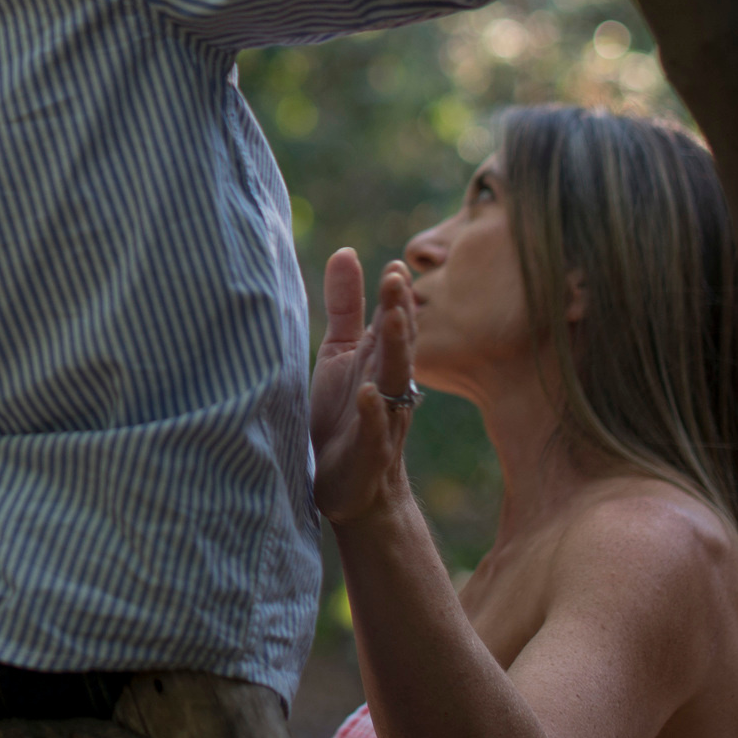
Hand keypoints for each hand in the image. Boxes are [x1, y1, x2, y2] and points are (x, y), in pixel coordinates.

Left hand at [312, 248, 420, 525]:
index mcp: (379, 361)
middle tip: (398, 279)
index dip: (394, 295)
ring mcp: (381, 420)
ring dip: (396, 350)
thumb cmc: (342, 414)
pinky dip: (372, 411)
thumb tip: (347, 251)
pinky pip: (374, 430)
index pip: (392, 322)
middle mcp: (387, 386)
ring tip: (395, 319)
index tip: (395, 267)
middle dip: (399, 311)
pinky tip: (367, 392)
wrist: (348, 486)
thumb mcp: (339, 354)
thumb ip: (344, 306)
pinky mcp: (368, 453)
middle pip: (398, 344)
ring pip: (394, 381)